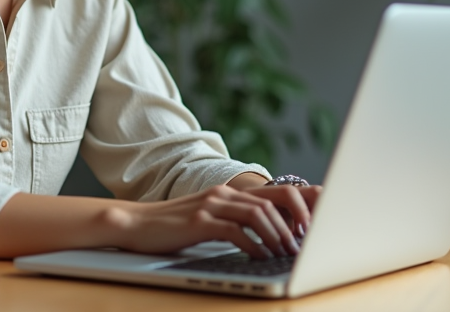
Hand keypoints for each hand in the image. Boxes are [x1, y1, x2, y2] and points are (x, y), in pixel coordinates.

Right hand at [111, 183, 320, 258]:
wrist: (136, 223)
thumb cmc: (173, 227)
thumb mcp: (209, 219)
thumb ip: (235, 221)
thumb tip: (269, 238)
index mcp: (229, 192)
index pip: (275, 192)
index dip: (299, 208)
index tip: (313, 230)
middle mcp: (223, 193)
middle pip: (272, 201)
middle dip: (295, 223)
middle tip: (304, 245)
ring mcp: (211, 205)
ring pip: (258, 214)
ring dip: (277, 236)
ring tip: (285, 253)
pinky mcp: (200, 221)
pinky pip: (236, 231)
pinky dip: (254, 245)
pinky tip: (260, 257)